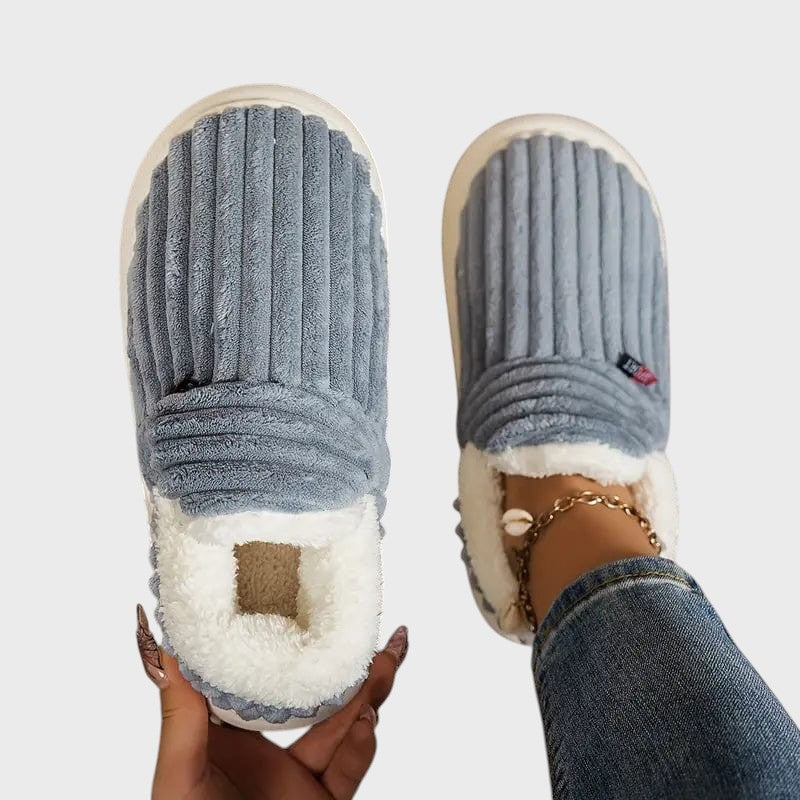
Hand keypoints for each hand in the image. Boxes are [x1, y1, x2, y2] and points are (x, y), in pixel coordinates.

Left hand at [137, 605, 407, 798]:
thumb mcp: (178, 777)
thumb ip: (181, 718)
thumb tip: (172, 650)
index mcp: (226, 738)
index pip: (259, 680)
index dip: (285, 647)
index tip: (307, 611)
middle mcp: (264, 754)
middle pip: (313, 699)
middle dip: (346, 668)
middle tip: (373, 636)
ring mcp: (296, 779)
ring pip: (341, 728)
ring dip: (366, 697)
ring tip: (383, 664)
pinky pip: (349, 771)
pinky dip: (362, 747)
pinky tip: (366, 723)